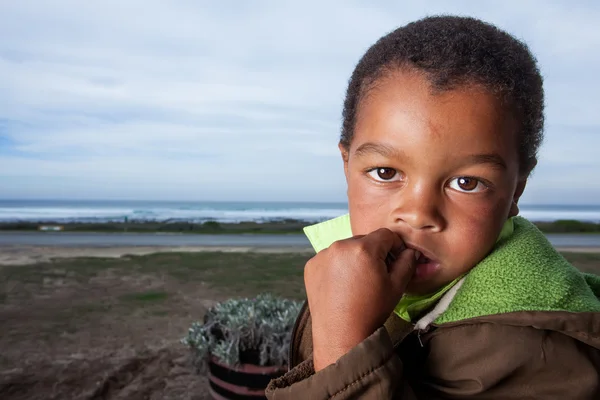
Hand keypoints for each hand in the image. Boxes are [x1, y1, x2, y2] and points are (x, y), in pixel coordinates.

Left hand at [304, 228, 416, 370]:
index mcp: (363, 249)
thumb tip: (410, 250)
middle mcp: (340, 246)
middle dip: (373, 252)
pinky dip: (337, 266)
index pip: (385, 235)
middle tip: (376, 274)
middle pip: (364, 240)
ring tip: (357, 281)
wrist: (341, 335)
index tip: (395, 260)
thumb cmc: (372, 311)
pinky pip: (330, 258)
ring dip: (354, 258)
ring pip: (346, 248)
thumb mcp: (396, 287)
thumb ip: (407, 263)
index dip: (395, 246)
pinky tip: (341, 285)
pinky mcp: (311, 266)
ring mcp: (323, 255)